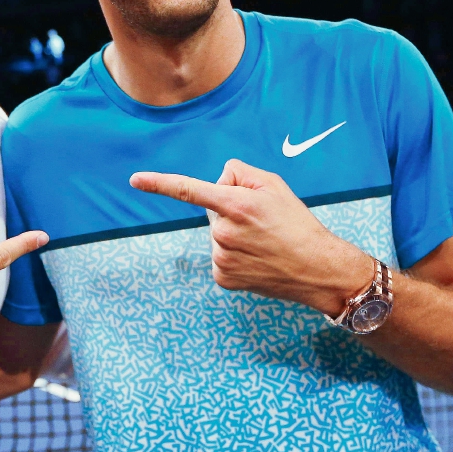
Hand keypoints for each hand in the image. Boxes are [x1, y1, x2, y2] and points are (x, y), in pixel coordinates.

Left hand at [130, 159, 365, 313]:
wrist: (317, 269)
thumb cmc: (296, 222)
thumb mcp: (274, 185)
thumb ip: (239, 173)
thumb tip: (216, 181)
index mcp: (235, 205)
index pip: (189, 190)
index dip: (159, 183)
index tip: (135, 180)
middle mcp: (223, 233)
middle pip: (212, 209)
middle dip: (230, 208)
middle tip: (261, 221)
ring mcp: (221, 258)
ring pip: (217, 233)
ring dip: (233, 233)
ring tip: (263, 242)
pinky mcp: (223, 278)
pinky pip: (220, 256)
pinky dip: (234, 254)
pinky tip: (256, 258)